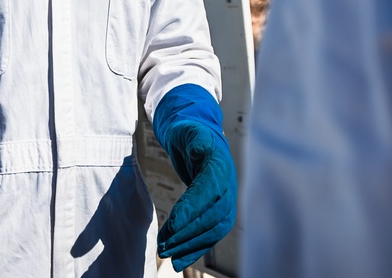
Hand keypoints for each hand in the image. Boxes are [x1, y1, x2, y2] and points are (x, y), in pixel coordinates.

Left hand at [157, 120, 237, 271]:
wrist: (202, 140)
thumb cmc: (192, 134)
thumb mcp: (191, 130)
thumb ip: (195, 139)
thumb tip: (199, 148)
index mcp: (220, 165)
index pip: (208, 192)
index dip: (192, 210)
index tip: (171, 226)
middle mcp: (228, 185)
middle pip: (213, 216)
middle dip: (188, 233)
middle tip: (163, 245)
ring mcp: (227, 200)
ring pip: (214, 230)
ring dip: (191, 245)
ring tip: (167, 255)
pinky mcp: (220, 212)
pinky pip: (211, 234)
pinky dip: (196, 249)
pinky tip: (179, 261)